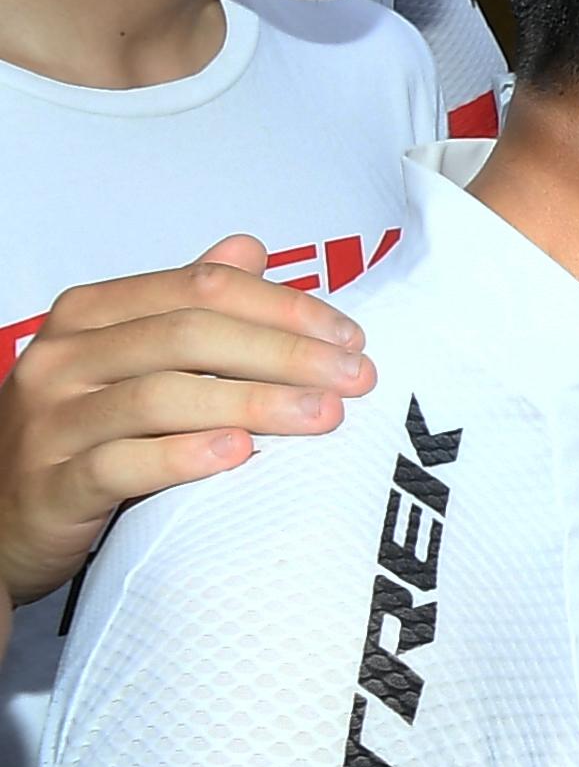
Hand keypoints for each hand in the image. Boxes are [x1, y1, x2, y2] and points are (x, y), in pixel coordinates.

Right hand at [0, 238, 372, 606]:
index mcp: (90, 315)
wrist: (2, 518)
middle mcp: (64, 357)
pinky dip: (185, 456)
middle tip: (356, 377)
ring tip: (323, 415)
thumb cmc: (83, 434)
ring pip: (161, 396)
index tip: (350, 337)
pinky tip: (241, 455)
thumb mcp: (129, 360)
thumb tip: (251, 248)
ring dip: (254, 402)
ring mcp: (52, 420)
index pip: (199, 287)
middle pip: (189, 335)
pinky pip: (122, 464)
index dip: (283, 305)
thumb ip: (187, 306)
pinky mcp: (53, 484)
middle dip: (284, 352)